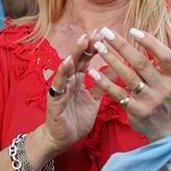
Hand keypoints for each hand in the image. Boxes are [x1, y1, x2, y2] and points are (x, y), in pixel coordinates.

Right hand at [37, 34, 103, 156]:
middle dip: (86, 44)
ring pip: (67, 66)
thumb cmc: (76, 119)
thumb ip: (102, 85)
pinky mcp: (54, 98)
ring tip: (83, 40)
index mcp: (78, 80)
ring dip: (75, 53)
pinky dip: (63, 72)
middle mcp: (68, 80)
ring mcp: (60, 87)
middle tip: (96, 32)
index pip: (86, 59)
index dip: (94, 47)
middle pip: (77, 58)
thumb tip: (116, 69)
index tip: (104, 34)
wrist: (62, 139)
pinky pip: (59, 84)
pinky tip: (68, 63)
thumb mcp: (94, 100)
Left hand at [89, 24, 170, 141]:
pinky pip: (118, 94)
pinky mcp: (136, 111)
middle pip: (141, 64)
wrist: (167, 128)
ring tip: (98, 46)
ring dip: (111, 60)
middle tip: (106, 32)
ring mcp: (149, 101)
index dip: (150, 43)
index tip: (132, 30)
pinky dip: (105, 82)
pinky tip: (92, 72)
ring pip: (128, 77)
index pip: (164, 56)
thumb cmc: (170, 93)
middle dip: (122, 46)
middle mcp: (163, 88)